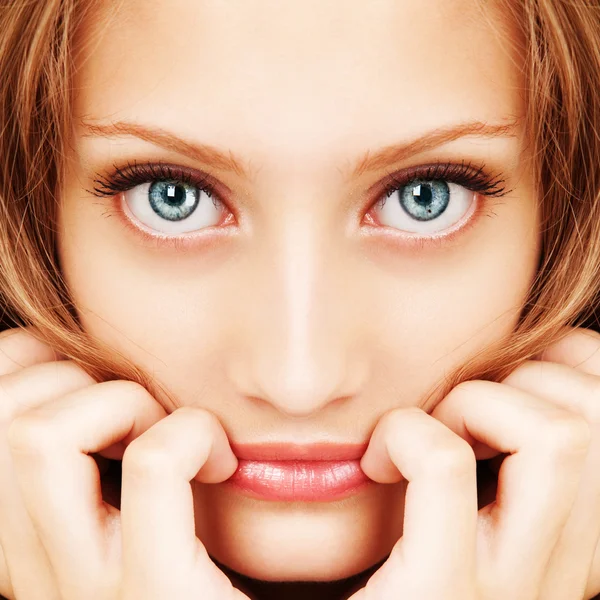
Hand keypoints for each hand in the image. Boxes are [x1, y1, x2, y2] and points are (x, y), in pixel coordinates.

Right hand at [0, 327, 251, 599]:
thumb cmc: (215, 596)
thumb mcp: (135, 534)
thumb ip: (99, 483)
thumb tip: (98, 396)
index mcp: (40, 556)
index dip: (40, 379)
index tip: (113, 400)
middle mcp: (45, 579)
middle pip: (3, 428)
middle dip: (76, 381)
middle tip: (144, 412)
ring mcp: (91, 594)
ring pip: (39, 439)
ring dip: (119, 402)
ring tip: (173, 432)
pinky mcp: (156, 599)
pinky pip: (148, 465)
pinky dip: (188, 433)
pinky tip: (223, 464)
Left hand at [352, 326, 599, 599]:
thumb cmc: (396, 594)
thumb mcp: (473, 536)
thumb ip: (501, 484)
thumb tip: (493, 397)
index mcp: (565, 557)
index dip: (569, 372)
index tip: (500, 382)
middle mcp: (557, 582)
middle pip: (596, 428)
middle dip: (523, 379)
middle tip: (458, 410)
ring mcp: (508, 595)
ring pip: (557, 440)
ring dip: (478, 402)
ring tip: (426, 431)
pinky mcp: (441, 597)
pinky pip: (448, 465)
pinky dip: (407, 434)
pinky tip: (376, 464)